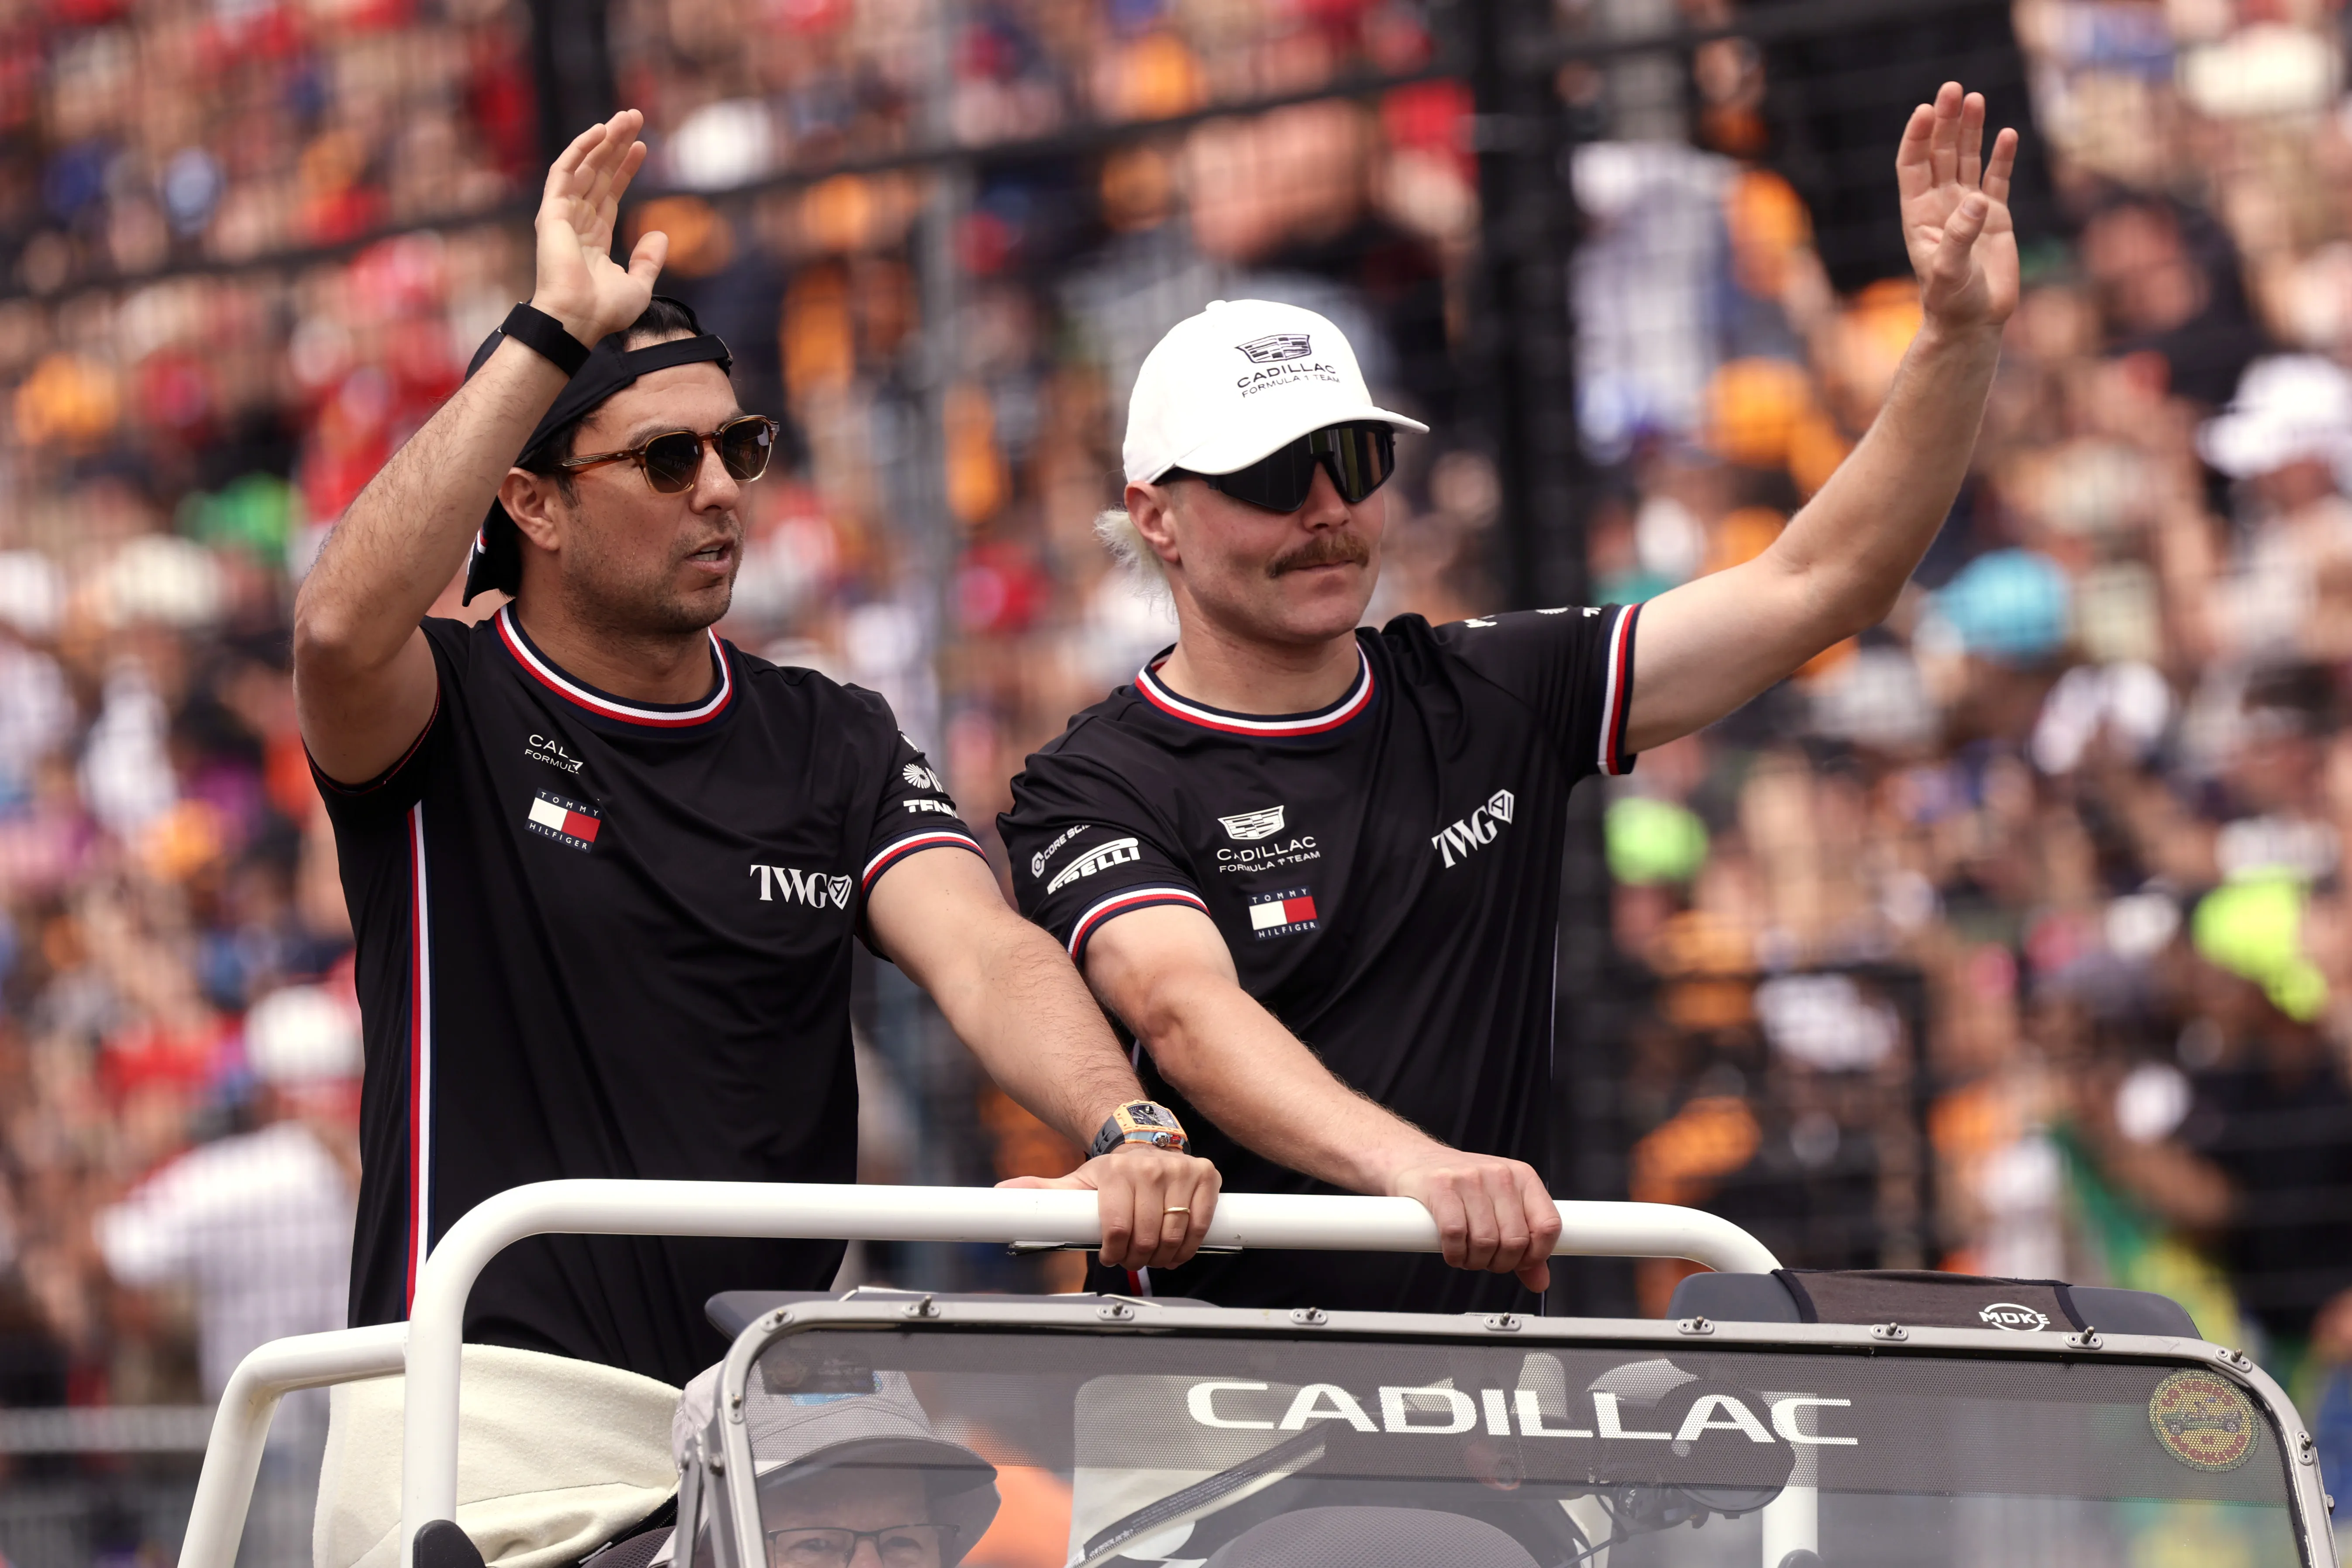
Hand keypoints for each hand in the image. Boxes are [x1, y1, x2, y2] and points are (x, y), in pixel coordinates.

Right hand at [530, 109, 667, 345]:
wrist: (578, 320)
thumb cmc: (604, 311)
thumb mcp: (639, 285)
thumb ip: (649, 260)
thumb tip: (661, 234)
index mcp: (594, 237)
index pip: (610, 192)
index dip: (625, 168)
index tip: (643, 147)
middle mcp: (577, 221)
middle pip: (599, 172)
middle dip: (617, 144)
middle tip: (635, 117)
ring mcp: (562, 214)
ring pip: (584, 165)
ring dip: (603, 140)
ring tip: (626, 117)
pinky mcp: (552, 210)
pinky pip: (564, 171)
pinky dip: (580, 149)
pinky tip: (599, 131)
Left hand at [998, 1146, 1220, 1271]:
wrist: (1144, 1143)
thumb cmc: (1111, 1172)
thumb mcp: (1077, 1181)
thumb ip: (1043, 1191)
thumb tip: (1002, 1192)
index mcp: (1116, 1171)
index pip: (1116, 1229)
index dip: (1113, 1252)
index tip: (1111, 1257)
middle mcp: (1150, 1168)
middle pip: (1146, 1236)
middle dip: (1138, 1258)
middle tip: (1133, 1259)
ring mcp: (1181, 1170)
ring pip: (1175, 1233)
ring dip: (1164, 1256)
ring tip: (1154, 1256)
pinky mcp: (1206, 1175)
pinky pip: (1201, 1222)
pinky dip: (1190, 1243)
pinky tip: (1177, 1247)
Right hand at [1388, 1151, 1561, 1292]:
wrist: (1415, 1160)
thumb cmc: (1461, 1185)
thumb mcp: (1500, 1208)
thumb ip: (1525, 1245)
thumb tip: (1539, 1280)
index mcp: (1522, 1177)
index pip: (1548, 1225)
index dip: (1537, 1254)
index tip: (1521, 1262)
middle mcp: (1500, 1175)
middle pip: (1515, 1240)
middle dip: (1500, 1263)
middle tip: (1487, 1261)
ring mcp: (1470, 1179)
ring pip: (1485, 1241)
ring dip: (1475, 1261)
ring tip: (1467, 1256)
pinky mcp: (1441, 1186)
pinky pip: (1455, 1234)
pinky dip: (1454, 1254)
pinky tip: (1452, 1252)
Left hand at [1896, 82, 2019, 334]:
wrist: (1973, 323)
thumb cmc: (1952, 302)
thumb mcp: (1949, 272)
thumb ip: (1959, 237)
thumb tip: (1975, 200)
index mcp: (1919, 215)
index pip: (1913, 166)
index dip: (1918, 138)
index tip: (1926, 110)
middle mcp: (1941, 206)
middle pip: (1941, 154)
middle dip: (1946, 122)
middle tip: (1953, 89)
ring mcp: (1968, 209)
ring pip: (1967, 160)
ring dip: (1971, 130)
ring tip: (1975, 98)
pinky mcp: (1995, 217)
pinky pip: (1997, 179)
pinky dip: (2001, 157)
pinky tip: (2006, 134)